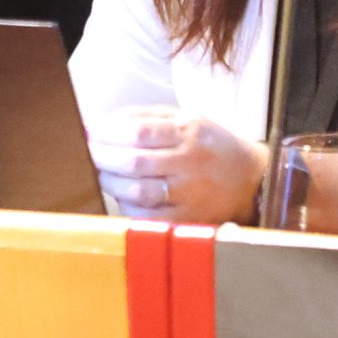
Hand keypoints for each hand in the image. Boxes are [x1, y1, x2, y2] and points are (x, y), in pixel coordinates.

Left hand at [89, 107, 265, 224]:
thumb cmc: (208, 145)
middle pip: (135, 163)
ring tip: (100, 173)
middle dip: (102, 156)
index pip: (139, 131)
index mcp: (189, 132)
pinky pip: (150, 218)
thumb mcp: (184, 118)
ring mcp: (191, 195)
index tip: (88, 130)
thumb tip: (101, 122)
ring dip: (111, 182)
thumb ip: (144, 117)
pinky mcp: (189, 220)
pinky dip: (128, 208)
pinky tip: (121, 196)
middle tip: (87, 152)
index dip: (107, 132)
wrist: (251, 180)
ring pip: (140, 193)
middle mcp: (190, 163)